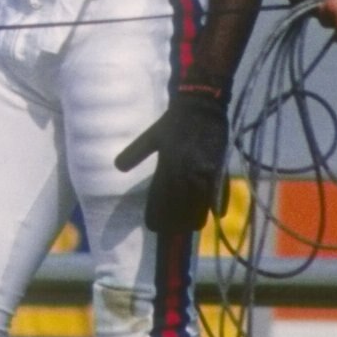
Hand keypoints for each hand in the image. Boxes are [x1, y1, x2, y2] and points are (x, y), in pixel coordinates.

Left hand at [114, 88, 230, 236]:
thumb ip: (135, 153)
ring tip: (189, 227)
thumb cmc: (175, 121)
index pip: (160, 200)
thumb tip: (117, 167)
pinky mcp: (219, 169)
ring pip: (199, 206)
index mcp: (167, 164)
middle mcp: (185, 171)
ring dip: (193, 219)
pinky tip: (213, 215)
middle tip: (170, 231)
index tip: (153, 226)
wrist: (201, 105)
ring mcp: (204, 172)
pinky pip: (218, 194)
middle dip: (174, 223)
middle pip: (179, 208)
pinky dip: (215, 206)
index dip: (156, 216)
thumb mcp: (152, 136)